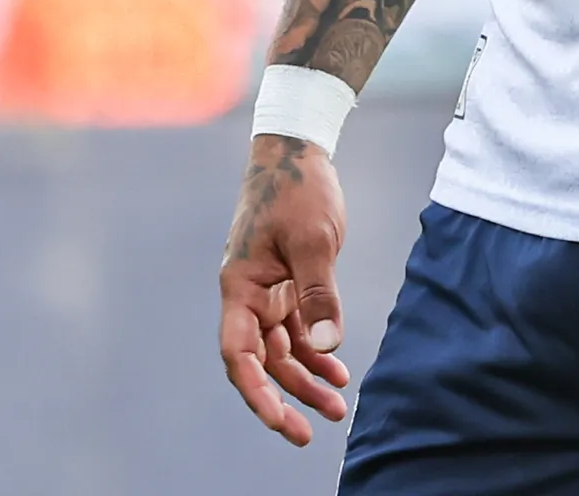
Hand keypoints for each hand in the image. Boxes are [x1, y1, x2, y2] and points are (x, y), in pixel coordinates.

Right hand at [219, 135, 351, 445]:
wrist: (298, 149)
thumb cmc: (298, 189)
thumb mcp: (313, 241)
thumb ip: (318, 294)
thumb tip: (327, 346)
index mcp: (240, 287)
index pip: (240, 354)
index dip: (256, 393)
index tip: (280, 422)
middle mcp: (247, 295)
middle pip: (262, 360)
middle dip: (287, 396)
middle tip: (314, 429)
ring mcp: (266, 290)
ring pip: (281, 348)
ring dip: (307, 376)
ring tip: (338, 406)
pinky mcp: (286, 282)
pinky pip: (296, 328)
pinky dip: (315, 348)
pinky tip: (337, 368)